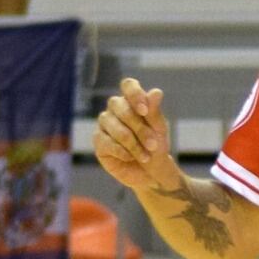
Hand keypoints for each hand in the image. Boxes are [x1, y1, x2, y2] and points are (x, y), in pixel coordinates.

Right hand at [94, 77, 180, 193]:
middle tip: (154, 145)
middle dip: (139, 128)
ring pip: (112, 125)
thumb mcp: (159, 131)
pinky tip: (130, 157)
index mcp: (133, 102)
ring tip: (145, 156)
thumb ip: (154, 112)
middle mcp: (116, 109)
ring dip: (132, 143)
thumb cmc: (156, 148)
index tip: (145, 111)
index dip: (135, 95)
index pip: (128, 85)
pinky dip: (121, 150)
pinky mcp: (98, 141)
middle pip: (120, 107)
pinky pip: (105, 141)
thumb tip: (156, 92)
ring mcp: (105, 124)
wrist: (151, 174)